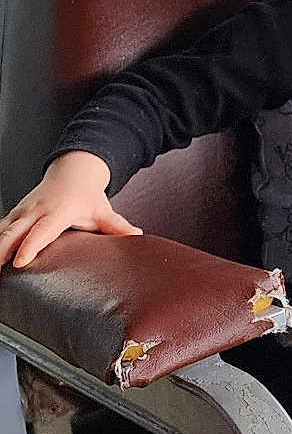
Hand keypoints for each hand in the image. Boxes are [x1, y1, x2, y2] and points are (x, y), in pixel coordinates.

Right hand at [0, 152, 140, 270]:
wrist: (72, 172)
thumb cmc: (87, 196)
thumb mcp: (103, 210)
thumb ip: (117, 225)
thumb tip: (137, 235)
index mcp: (58, 212)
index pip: (42, 231)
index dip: (30, 246)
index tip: (21, 261)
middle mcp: (36, 211)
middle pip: (13, 232)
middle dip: (1, 251)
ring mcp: (22, 212)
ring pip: (1, 230)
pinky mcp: (14, 215)